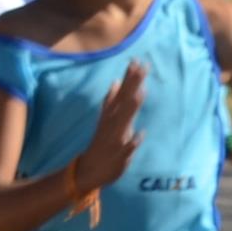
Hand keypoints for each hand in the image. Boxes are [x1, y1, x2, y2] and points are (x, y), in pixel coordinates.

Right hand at [75, 61, 147, 195]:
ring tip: (140, 92)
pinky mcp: (119, 155)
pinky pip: (127, 148)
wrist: (89, 170)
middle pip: (125, 101)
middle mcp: (113, 124)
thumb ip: (112, 101)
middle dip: (133, 84)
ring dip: (131, 107)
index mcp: (112, 115)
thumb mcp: (106, 119)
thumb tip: (116, 82)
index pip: (122, 93)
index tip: (137, 61)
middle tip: (142, 67)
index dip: (130, 77)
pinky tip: (140, 135)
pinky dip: (133, 142)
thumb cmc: (103, 143)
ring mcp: (116, 139)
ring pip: (124, 121)